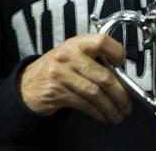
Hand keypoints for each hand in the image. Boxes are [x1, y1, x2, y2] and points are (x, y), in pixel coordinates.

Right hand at [18, 33, 133, 123]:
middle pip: (103, 75)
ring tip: (117, 114)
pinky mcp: (57, 92)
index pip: (101, 41)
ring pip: (95, 93)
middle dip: (120, 94)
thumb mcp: (72, 55)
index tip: (123, 63)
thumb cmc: (56, 68)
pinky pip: (84, 104)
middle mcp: (68, 56)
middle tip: (127, 104)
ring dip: (110, 107)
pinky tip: (103, 115)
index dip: (116, 52)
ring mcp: (61, 74)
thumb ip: (93, 59)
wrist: (28, 84)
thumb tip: (120, 75)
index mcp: (76, 43)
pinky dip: (97, 112)